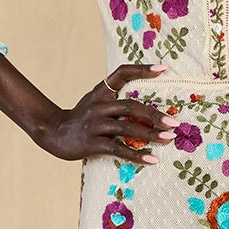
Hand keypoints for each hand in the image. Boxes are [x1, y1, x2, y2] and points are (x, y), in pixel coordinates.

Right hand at [32, 61, 177, 163]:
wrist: (54, 132)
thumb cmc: (82, 118)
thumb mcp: (96, 101)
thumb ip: (116, 98)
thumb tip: (148, 103)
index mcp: (101, 92)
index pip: (122, 73)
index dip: (142, 69)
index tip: (163, 68)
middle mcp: (98, 105)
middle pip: (130, 106)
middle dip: (154, 115)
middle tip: (174, 122)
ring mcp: (95, 124)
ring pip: (127, 128)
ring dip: (150, 134)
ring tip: (168, 139)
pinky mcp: (92, 143)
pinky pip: (118, 149)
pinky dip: (137, 155)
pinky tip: (152, 160)